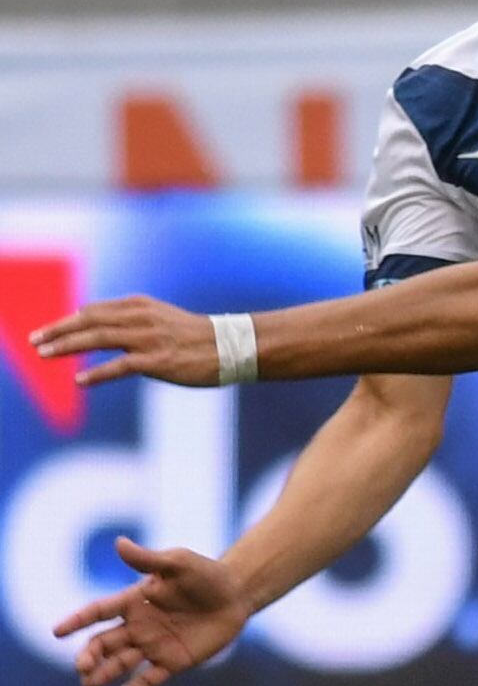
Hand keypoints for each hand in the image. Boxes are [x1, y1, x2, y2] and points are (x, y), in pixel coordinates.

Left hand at [31, 296, 223, 386]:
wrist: (233, 346)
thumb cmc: (198, 337)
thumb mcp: (161, 319)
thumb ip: (131, 320)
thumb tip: (98, 323)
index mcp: (140, 306)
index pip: (94, 311)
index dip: (67, 321)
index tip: (48, 331)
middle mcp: (141, 318)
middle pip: (89, 321)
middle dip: (58, 330)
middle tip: (35, 340)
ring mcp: (148, 339)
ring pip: (98, 338)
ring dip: (67, 346)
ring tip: (45, 355)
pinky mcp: (157, 360)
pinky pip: (119, 366)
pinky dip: (97, 372)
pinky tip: (80, 380)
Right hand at [53, 537, 253, 685]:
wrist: (236, 595)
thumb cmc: (205, 574)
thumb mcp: (178, 563)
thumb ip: (148, 559)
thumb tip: (119, 543)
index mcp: (133, 601)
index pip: (98, 611)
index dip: (77, 620)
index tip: (57, 631)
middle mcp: (138, 625)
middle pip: (104, 642)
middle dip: (90, 655)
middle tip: (81, 667)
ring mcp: (154, 645)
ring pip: (121, 662)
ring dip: (104, 673)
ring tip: (88, 684)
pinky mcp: (173, 661)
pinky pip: (151, 678)